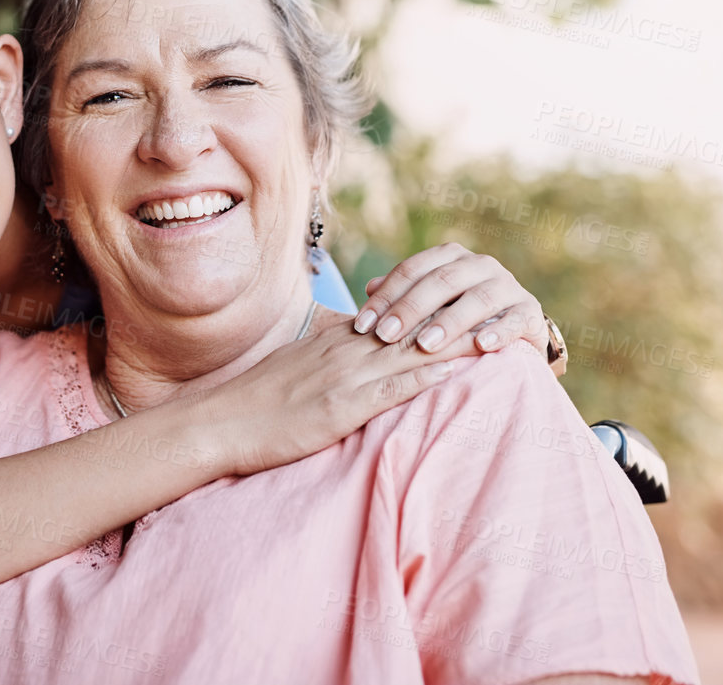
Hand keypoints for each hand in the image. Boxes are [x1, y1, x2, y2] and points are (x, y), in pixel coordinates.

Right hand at [192, 311, 480, 475]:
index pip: (400, 316)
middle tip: (501, 307)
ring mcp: (344, 376)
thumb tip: (360, 351)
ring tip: (496, 333)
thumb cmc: (258, 402)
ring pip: (411, 351)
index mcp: (339, 341)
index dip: (440, 308)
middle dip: (460, 317)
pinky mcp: (341, 406)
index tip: (476, 301)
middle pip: (416, 326)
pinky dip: (424, 376)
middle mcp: (347, 350)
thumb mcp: (299, 368)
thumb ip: (331, 357)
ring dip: (455, 341)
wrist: (221, 421)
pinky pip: (390, 387)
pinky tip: (454, 370)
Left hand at [351, 242, 557, 371]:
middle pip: (441, 282)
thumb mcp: (431, 301)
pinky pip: (515, 319)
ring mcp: (507, 286)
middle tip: (386, 336)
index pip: (411, 271)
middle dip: (410, 309)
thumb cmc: (459, 313)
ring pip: (477, 299)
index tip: (362, 325)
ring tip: (426, 344)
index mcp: (450, 257)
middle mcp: (480, 265)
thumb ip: (403, 293)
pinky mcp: (530, 311)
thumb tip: (369, 289)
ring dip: (450, 322)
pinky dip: (500, 331)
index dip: (385, 297)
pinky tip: (482, 345)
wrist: (514, 326)